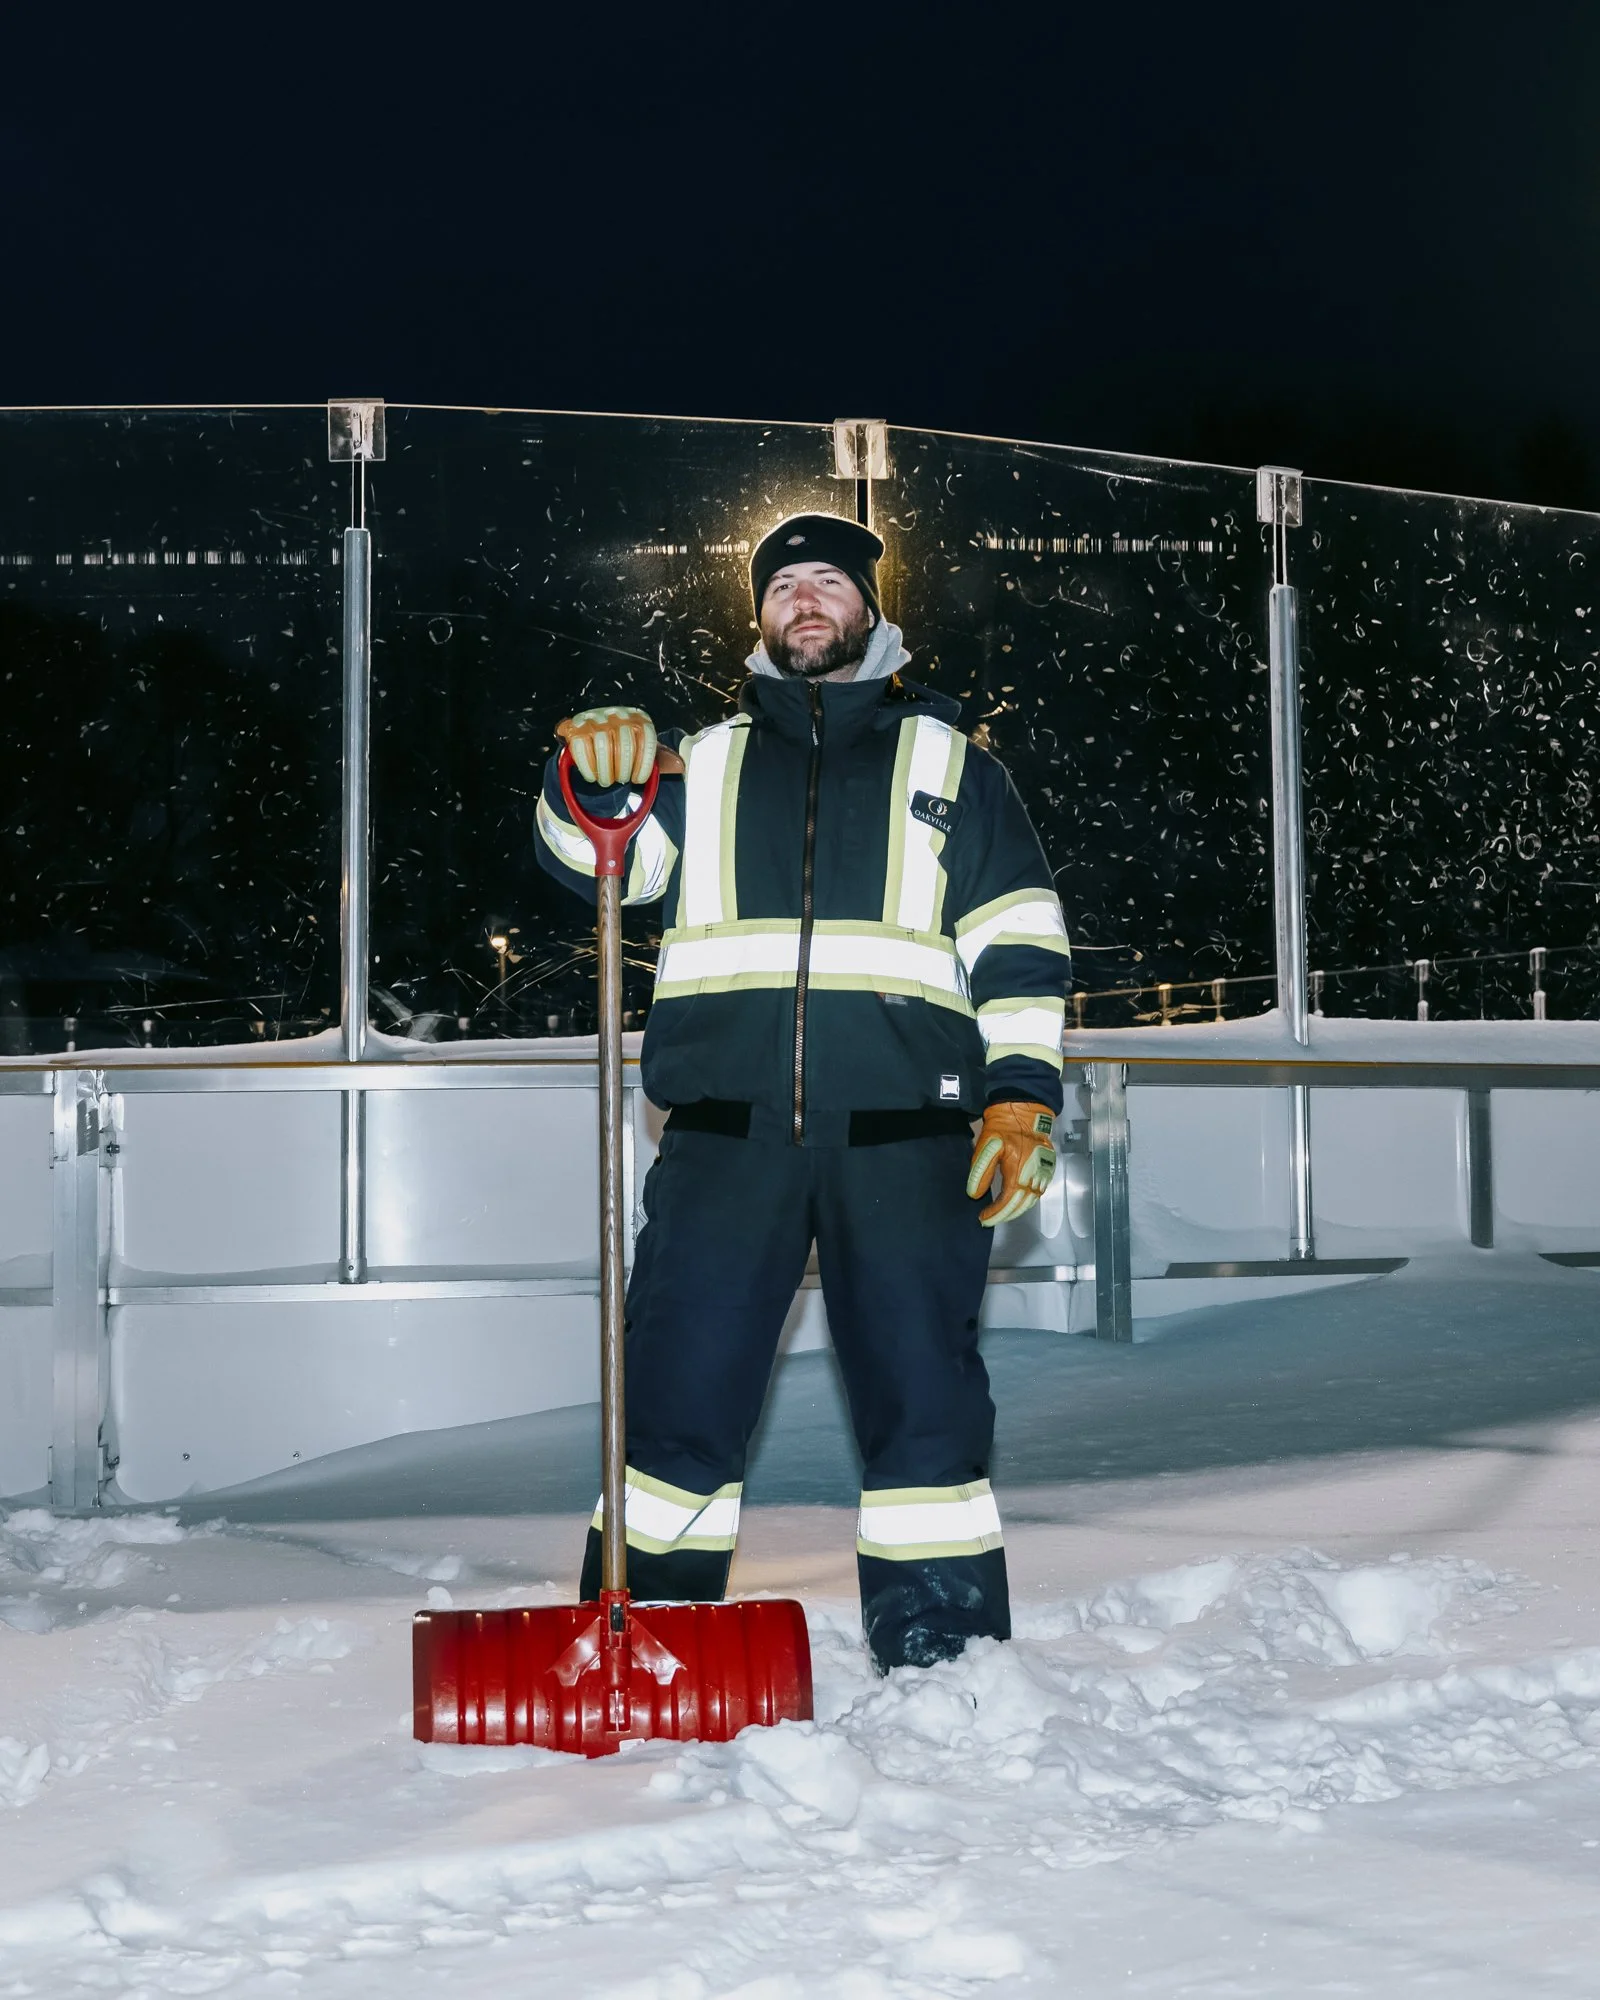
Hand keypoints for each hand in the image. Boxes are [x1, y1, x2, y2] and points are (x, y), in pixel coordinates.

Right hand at [556, 706, 656, 787]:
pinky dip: (589, 767)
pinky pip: (582, 746)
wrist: (594, 741)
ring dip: (606, 769)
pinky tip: (593, 777)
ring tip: (608, 781)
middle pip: (624, 741)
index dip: (644, 762)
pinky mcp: (575, 726)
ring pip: (603, 743)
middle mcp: (618, 713)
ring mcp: (595, 718)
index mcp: (639, 717)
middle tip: (622, 780)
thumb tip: (681, 766)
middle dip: (624, 767)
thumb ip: (663, 760)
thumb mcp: (645, 753)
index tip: (639, 779)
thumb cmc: (625, 749)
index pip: (646, 736)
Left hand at [966, 1102, 1055, 1226]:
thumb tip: (975, 1195)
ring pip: (1031, 1201)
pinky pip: (1039, 1192)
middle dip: (1004, 1216)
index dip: (995, 1214)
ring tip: (1001, 1214)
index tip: (983, 1219)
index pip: (1008, 1202)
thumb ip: (980, 1173)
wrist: (1024, 1111)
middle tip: (989, 1220)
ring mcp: (1044, 1173)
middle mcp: (1035, 1176)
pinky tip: (1017, 1202)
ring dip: (1016, 1210)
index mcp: (1020, 1172)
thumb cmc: (1004, 1128)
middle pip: (1021, 1205)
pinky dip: (1027, 1201)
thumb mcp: (987, 1147)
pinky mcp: (1048, 1168)